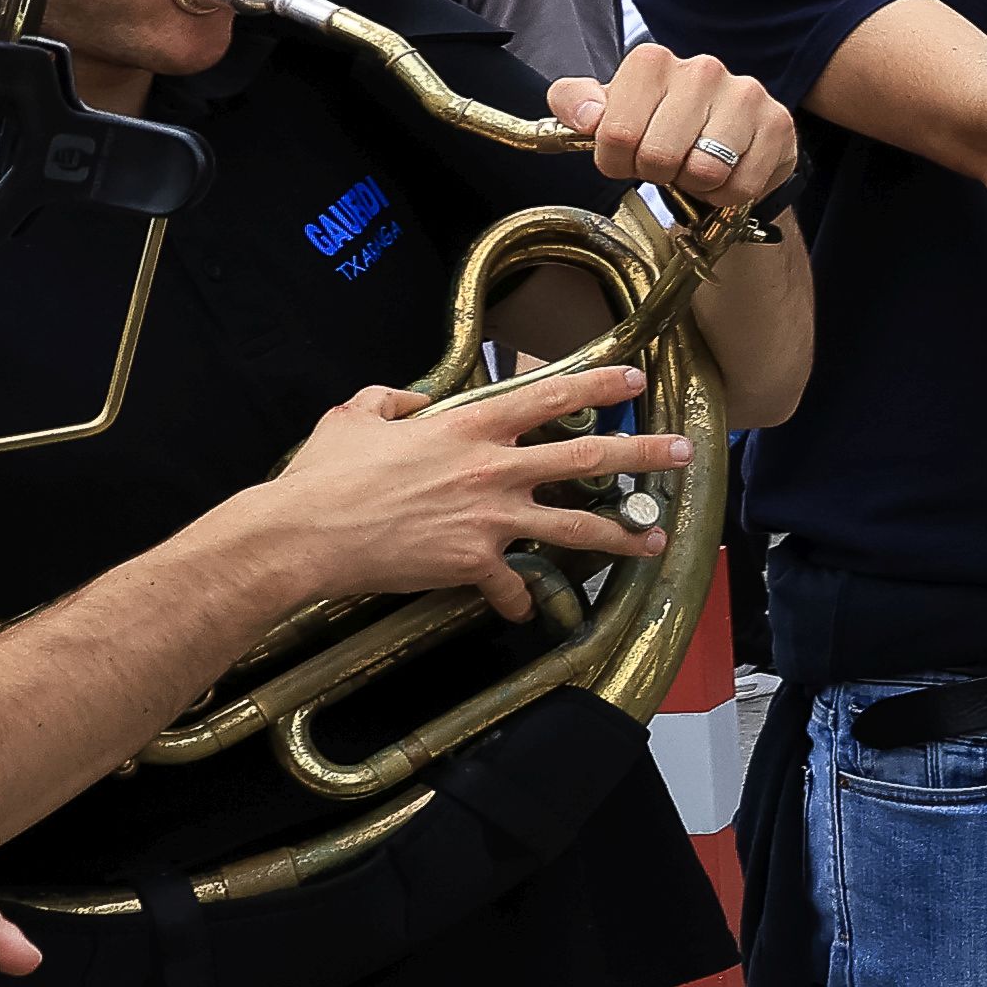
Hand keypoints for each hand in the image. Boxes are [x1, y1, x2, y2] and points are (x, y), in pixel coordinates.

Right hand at [264, 362, 684, 617]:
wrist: (303, 535)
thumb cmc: (324, 476)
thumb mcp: (353, 417)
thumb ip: (389, 400)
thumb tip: (407, 399)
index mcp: (466, 428)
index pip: (547, 395)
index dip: (595, 384)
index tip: (634, 377)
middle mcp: (491, 469)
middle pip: (585, 456)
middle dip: (642, 452)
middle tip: (683, 452)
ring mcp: (489, 518)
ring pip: (574, 525)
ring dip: (621, 534)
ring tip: (655, 539)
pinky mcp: (473, 562)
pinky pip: (511, 585)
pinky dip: (518, 599)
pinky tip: (523, 610)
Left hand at [551, 45, 796, 212]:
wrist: (726, 133)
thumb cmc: (661, 122)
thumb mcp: (609, 109)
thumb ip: (574, 102)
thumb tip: (587, 117)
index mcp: (653, 61)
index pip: (615, 133)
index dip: (615, 160)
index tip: (626, 154)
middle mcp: (702, 69)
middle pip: (658, 156)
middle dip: (656, 173)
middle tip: (664, 163)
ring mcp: (745, 95)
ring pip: (704, 171)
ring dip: (694, 184)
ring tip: (695, 166)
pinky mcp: (779, 124)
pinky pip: (741, 185)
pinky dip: (727, 194)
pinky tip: (725, 173)